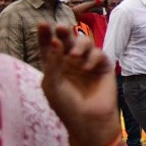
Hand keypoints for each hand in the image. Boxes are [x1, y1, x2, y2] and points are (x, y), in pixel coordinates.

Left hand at [37, 23, 119, 145]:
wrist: (88, 121)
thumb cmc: (66, 106)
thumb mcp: (51, 85)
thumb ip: (52, 63)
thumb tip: (57, 41)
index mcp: (55, 65)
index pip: (49, 45)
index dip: (45, 34)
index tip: (42, 24)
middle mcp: (71, 61)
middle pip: (67, 39)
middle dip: (64, 31)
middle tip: (61, 28)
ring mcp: (88, 63)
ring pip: (85, 41)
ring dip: (80, 44)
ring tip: (75, 56)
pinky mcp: (103, 67)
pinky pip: (99, 53)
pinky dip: (93, 58)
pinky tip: (87, 69)